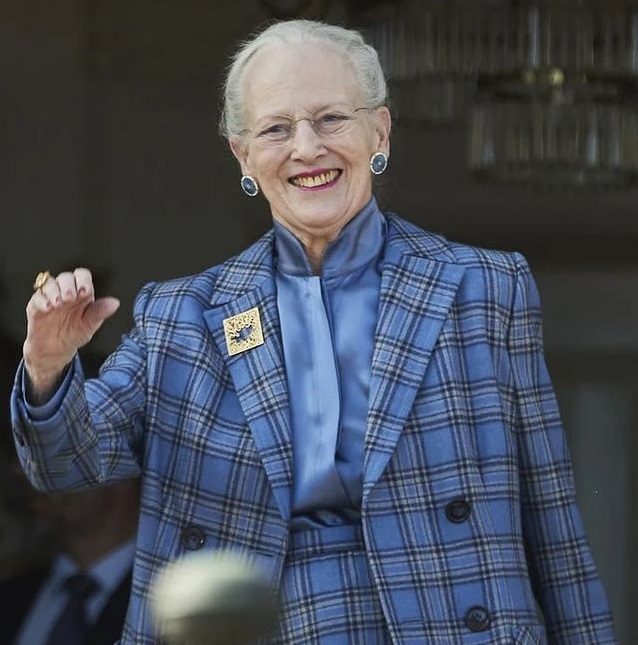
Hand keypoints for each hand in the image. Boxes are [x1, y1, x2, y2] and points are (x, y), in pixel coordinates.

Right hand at [23, 268, 119, 396]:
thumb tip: (115, 303)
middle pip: (65, 277)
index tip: (84, 292)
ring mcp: (50, 297)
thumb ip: (100, 312)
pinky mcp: (36, 305)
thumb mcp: (90, 325)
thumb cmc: (74, 334)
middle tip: (70, 298)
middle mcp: (65, 292)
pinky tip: (48, 308)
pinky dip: (42, 300)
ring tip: (59, 303)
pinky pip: (37, 296)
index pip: (82, 276)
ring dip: (54, 291)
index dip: (83, 280)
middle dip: (68, 285)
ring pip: (49, 283)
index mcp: (81, 293)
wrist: (56, 349)